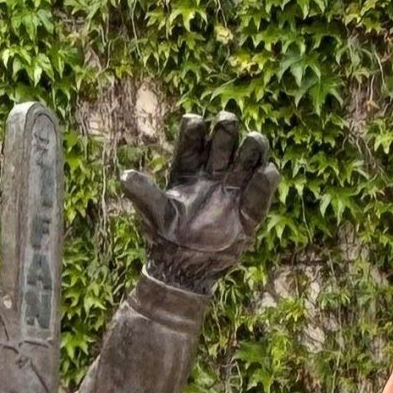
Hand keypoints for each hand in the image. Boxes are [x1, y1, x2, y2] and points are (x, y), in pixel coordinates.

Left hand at [122, 112, 278, 289]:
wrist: (183, 270)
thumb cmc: (165, 238)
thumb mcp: (153, 214)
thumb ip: (143, 194)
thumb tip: (125, 176)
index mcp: (188, 170)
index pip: (193, 140)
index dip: (195, 129)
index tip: (195, 123)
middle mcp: (212, 175)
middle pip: (224, 143)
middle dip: (227, 130)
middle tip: (227, 122)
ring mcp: (232, 193)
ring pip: (248, 161)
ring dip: (254, 148)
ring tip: (255, 140)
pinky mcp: (248, 216)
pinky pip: (259, 197)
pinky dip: (265, 183)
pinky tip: (267, 171)